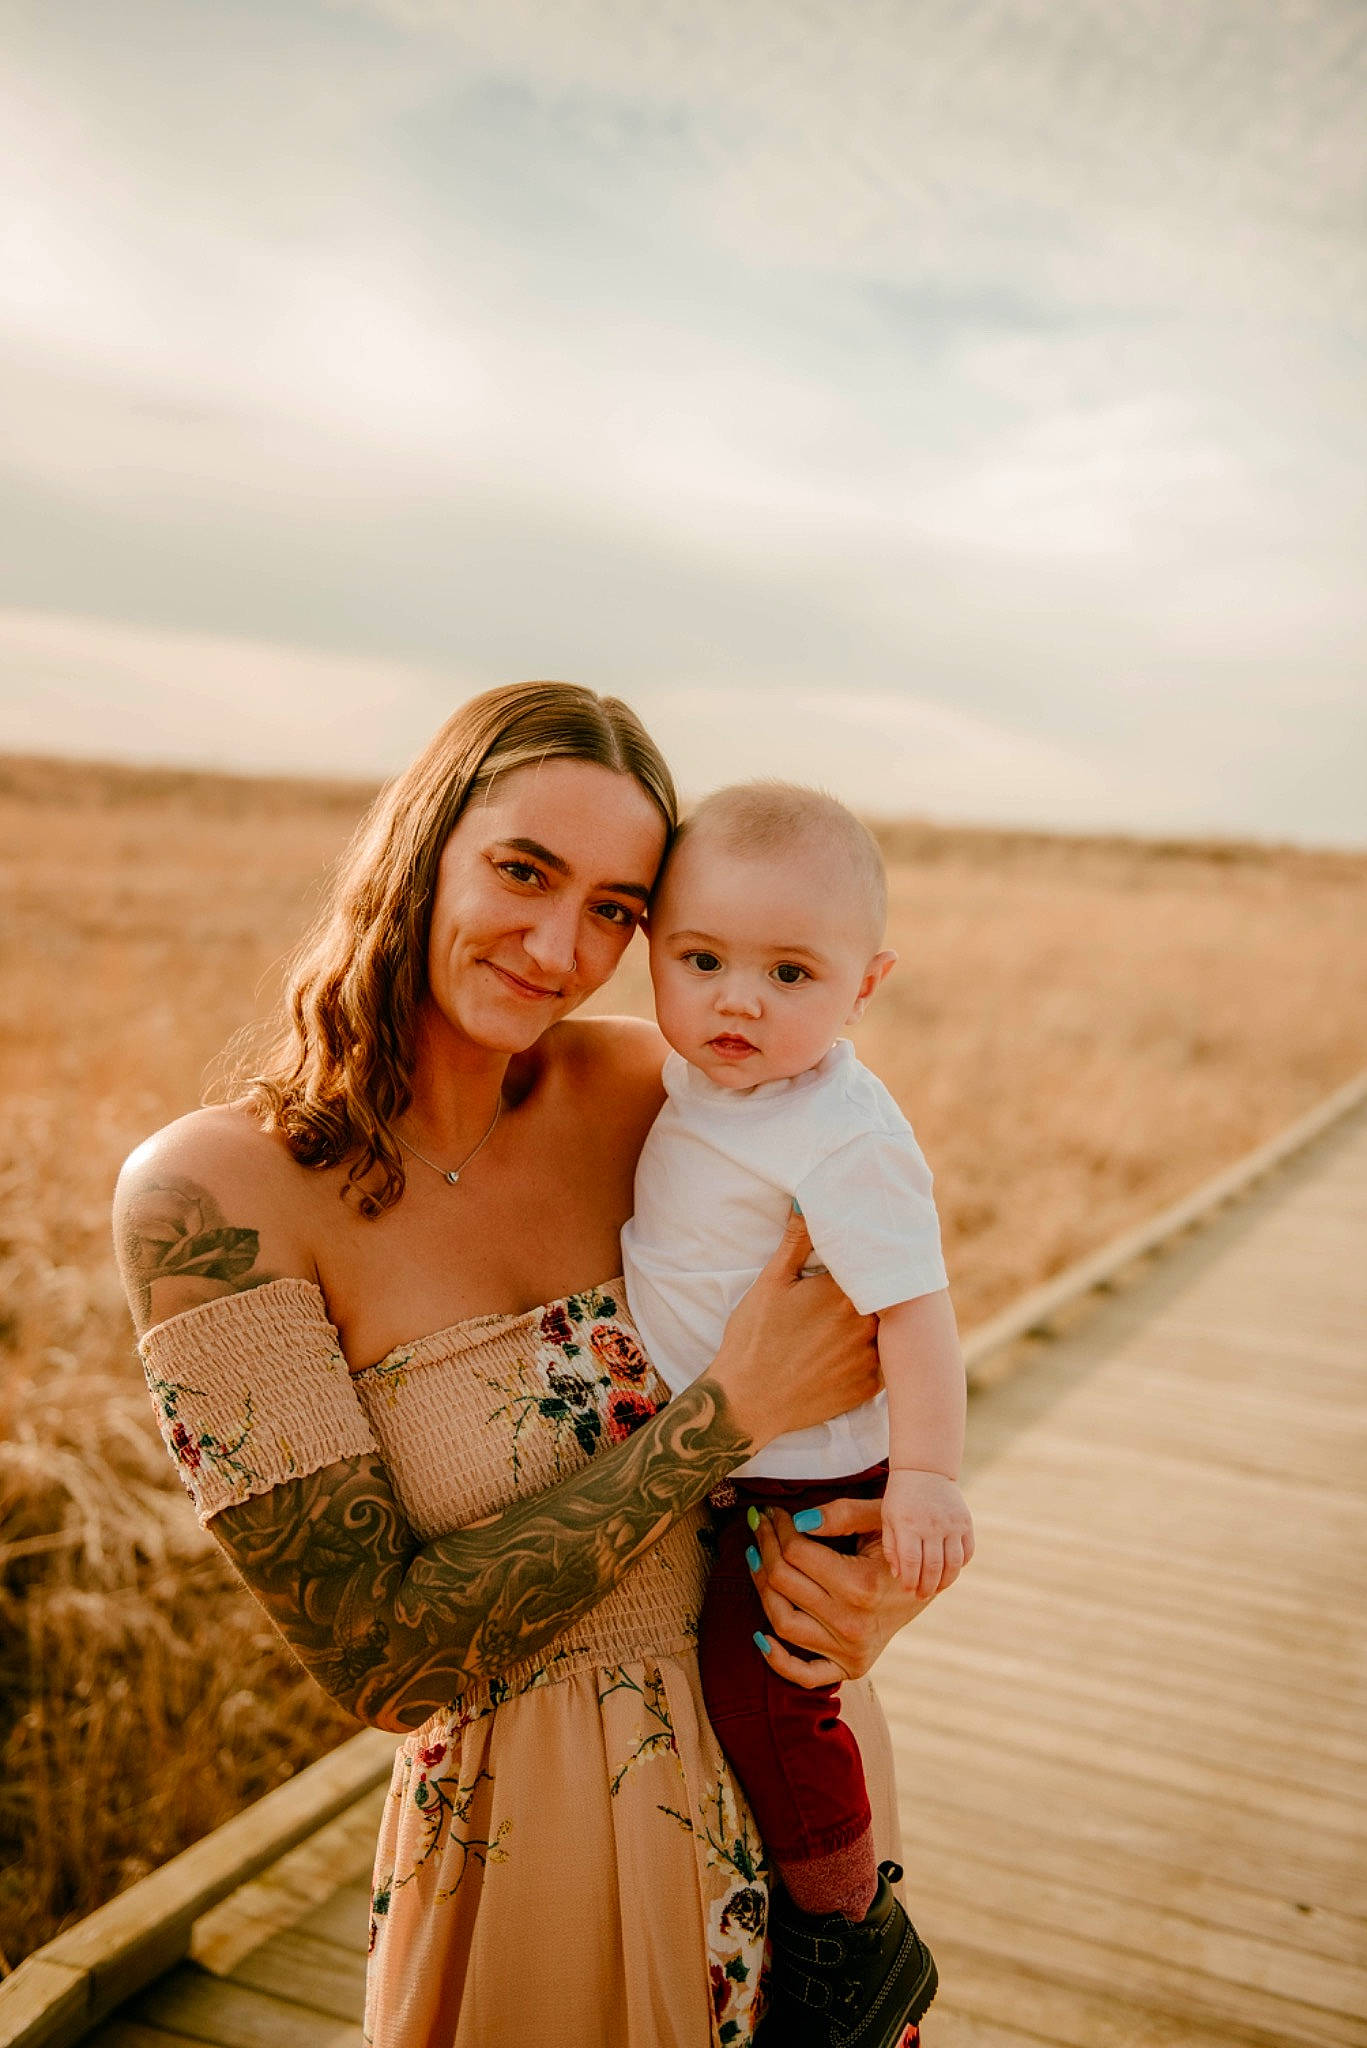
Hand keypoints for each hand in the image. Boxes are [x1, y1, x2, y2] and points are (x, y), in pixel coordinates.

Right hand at [708, 1209, 879, 1451]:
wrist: (746, 1401)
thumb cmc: (754, 1337)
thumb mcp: (770, 1283)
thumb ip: (796, 1242)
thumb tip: (807, 1203)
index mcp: (843, 1292)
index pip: (869, 1265)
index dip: (867, 1261)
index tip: (861, 1259)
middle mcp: (866, 1324)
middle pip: (885, 1296)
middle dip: (878, 1289)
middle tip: (866, 1285)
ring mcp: (871, 1358)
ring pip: (890, 1329)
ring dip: (882, 1322)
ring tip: (865, 1317)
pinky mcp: (871, 1387)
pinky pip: (887, 1363)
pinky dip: (877, 1354)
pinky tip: (857, 1350)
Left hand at [747, 1496, 934, 1688]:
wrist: (930, 1580)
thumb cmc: (902, 1542)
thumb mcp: (880, 1518)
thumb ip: (840, 1514)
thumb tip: (796, 1520)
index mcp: (862, 1584)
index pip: (796, 1552)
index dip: (778, 1526)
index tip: (773, 1511)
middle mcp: (854, 1623)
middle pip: (784, 1581)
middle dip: (765, 1544)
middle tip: (760, 1524)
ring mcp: (851, 1651)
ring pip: (783, 1620)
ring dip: (760, 1585)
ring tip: (756, 1557)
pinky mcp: (849, 1667)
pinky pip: (805, 1675)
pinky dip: (777, 1660)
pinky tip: (759, 1636)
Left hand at [880, 1469, 973, 1597]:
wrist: (925, 1470)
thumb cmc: (901, 1498)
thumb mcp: (888, 1519)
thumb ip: (891, 1548)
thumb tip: (900, 1575)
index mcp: (908, 1524)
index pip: (912, 1562)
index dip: (911, 1581)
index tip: (908, 1590)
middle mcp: (932, 1525)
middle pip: (934, 1566)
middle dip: (927, 1587)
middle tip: (921, 1595)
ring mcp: (951, 1524)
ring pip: (953, 1563)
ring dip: (946, 1581)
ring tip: (936, 1588)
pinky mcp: (965, 1522)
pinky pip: (967, 1551)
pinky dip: (960, 1565)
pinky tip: (950, 1569)